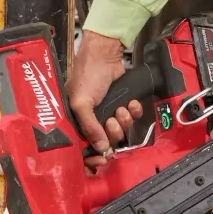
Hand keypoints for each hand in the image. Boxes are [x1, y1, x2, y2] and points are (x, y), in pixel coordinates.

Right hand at [65, 30, 141, 154]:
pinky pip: (133, 116)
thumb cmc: (87, 76)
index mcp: (78, 121)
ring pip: (122, 129)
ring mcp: (109, 112)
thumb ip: (89, 126)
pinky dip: (134, 110)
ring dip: (124, 120)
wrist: (104, 54)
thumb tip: (100, 148)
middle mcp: (93, 119)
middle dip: (113, 132)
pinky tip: (132, 102)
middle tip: (112, 121)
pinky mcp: (123, 103)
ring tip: (121, 107)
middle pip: (108, 140)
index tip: (104, 158)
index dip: (95, 155)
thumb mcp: (81, 102)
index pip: (86, 146)